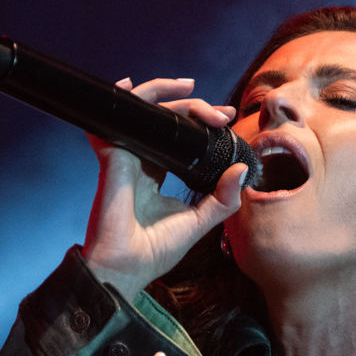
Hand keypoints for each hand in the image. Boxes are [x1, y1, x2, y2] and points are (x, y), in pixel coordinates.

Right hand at [81, 77, 246, 291]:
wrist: (125, 268)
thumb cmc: (154, 252)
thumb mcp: (198, 223)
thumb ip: (222, 200)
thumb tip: (241, 172)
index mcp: (156, 174)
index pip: (178, 137)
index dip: (200, 123)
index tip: (225, 119)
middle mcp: (140, 161)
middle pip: (163, 120)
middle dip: (192, 106)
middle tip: (221, 112)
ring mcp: (125, 158)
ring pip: (142, 112)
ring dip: (163, 91)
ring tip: (190, 88)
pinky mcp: (114, 160)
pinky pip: (116, 123)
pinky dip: (121, 102)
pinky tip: (128, 86)